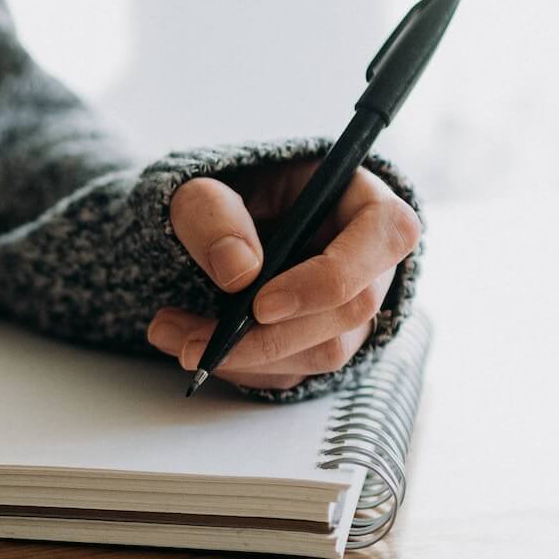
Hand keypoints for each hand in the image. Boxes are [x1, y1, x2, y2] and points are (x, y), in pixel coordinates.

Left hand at [147, 162, 420, 391]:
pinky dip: (241, 368)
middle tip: (195, 342)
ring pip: (324, 353)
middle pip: (352, 310)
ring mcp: (350, 307)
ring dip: (246, 357)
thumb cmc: (219, 192)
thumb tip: (239, 269)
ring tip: (171, 335)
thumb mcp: (199, 186)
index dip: (330, 278)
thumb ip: (212, 214)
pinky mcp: (322, 342)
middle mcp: (370, 259)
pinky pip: (295, 372)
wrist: (207, 226)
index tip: (261, 305)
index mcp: (362, 200)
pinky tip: (194, 345)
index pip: (387, 235)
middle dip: (270, 336)